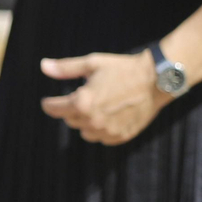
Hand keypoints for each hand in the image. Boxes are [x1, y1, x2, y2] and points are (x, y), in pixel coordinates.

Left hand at [39, 51, 169, 144]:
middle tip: (85, 97)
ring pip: (85, 132)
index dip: (50, 103)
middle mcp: (93, 120)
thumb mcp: (93, 63)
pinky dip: (102, 129)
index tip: (49, 101)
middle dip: (72, 110)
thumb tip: (43, 66)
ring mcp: (108, 131)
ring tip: (98, 108)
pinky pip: (103, 138)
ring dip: (86, 122)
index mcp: (82, 103)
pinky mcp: (121, 136)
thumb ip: (65, 68)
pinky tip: (111, 116)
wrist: (157, 81)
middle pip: (70, 120)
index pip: (53, 109)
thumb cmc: (124, 69)